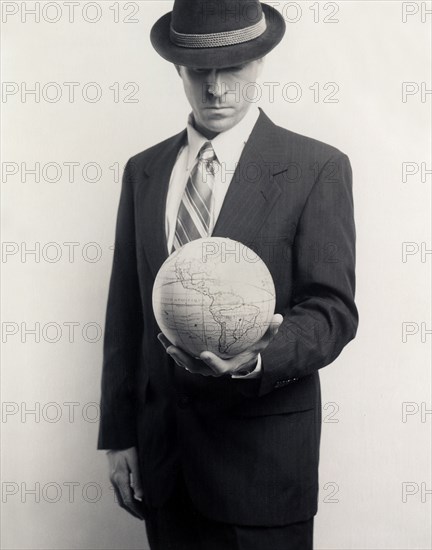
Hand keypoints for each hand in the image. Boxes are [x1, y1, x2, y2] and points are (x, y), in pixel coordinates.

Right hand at [107, 446, 144, 519]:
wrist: (116, 439)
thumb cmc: (128, 448)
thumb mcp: (135, 462)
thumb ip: (137, 479)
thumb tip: (140, 496)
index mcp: (120, 478)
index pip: (128, 500)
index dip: (136, 510)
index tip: (144, 515)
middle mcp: (114, 481)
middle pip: (123, 502)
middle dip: (133, 511)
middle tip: (144, 516)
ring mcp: (112, 479)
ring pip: (120, 497)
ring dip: (130, 505)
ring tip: (141, 509)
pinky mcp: (113, 476)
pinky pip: (120, 491)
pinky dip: (127, 497)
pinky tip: (134, 497)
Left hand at [158, 313, 282, 376]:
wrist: (241, 360)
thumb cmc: (252, 349)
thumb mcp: (262, 342)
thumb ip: (270, 332)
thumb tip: (279, 317)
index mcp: (227, 366)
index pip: (218, 368)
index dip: (210, 363)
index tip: (204, 353)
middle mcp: (212, 368)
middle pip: (194, 367)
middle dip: (182, 359)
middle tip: (173, 347)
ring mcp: (202, 365)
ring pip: (185, 361)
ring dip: (173, 351)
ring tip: (162, 337)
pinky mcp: (195, 358)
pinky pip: (183, 352)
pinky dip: (174, 343)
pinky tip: (165, 329)